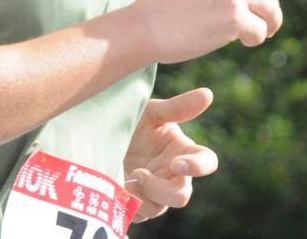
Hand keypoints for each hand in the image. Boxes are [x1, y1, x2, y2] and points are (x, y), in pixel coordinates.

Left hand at [123, 87, 217, 222]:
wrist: (99, 134)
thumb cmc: (131, 120)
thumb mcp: (150, 112)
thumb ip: (177, 107)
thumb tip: (208, 93)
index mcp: (183, 151)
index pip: (206, 162)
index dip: (198, 166)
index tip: (178, 163)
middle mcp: (173, 175)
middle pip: (181, 195)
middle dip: (162, 189)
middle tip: (139, 173)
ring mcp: (156, 192)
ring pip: (159, 207)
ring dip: (142, 196)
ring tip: (125, 179)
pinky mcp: (138, 203)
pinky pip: (141, 214)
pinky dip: (129, 204)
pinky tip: (117, 188)